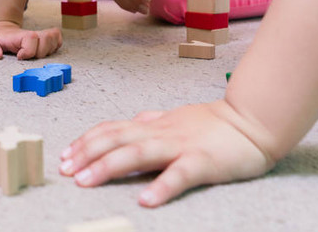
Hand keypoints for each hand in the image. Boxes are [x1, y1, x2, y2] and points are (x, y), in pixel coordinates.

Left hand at [0, 20, 62, 59]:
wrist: (1, 31)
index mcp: (18, 36)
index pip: (31, 38)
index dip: (28, 50)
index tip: (19, 57)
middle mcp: (32, 35)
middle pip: (48, 39)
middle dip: (41, 52)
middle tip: (29, 57)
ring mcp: (40, 37)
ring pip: (54, 40)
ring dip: (48, 50)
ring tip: (36, 55)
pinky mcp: (46, 40)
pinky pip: (58, 41)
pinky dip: (55, 47)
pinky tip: (43, 53)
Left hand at [59, 100, 274, 206]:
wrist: (252, 120)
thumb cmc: (214, 123)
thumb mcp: (175, 117)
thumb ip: (151, 121)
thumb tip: (131, 121)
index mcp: (153, 125)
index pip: (112, 129)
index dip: (86, 141)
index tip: (65, 155)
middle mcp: (160, 132)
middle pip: (116, 139)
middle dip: (86, 153)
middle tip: (65, 170)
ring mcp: (180, 146)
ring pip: (138, 153)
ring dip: (108, 166)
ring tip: (86, 181)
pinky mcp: (203, 162)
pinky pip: (180, 174)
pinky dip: (161, 186)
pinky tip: (145, 200)